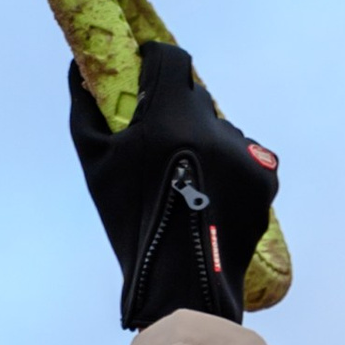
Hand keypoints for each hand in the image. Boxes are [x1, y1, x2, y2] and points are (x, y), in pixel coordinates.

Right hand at [68, 41, 280, 328]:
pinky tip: (212, 198)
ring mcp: (244, 151)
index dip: (157, 61)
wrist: (184, 287)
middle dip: (178, 111)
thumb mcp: (95, 166)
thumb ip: (84, 108)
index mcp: (170, 115)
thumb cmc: (131, 224)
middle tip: (162, 147)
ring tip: (189, 185)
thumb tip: (79, 68)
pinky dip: (229, 171)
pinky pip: (245, 158)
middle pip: (196, 96)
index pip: (172, 58)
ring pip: (221, 129)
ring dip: (206, 144)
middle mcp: (213, 126)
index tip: (146, 76)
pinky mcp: (266, 176)